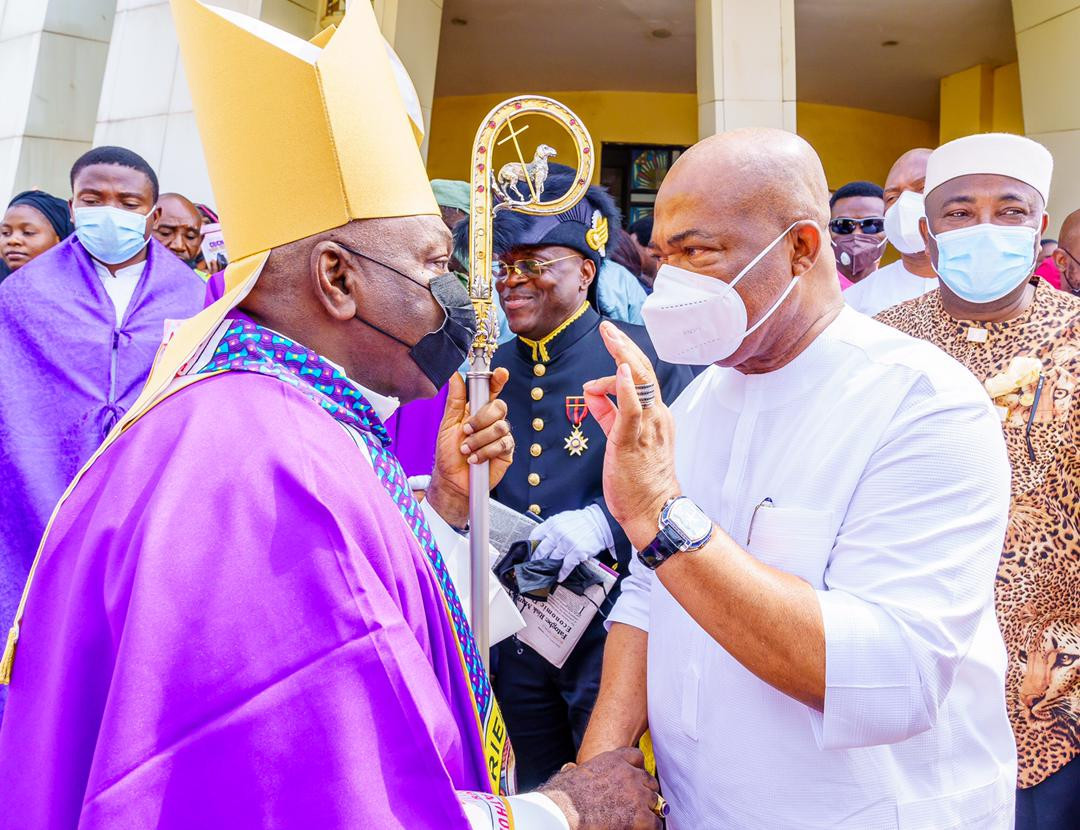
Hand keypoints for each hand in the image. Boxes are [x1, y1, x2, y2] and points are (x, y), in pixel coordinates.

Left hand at [427, 368, 513, 527]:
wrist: (452, 480)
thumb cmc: (448, 453)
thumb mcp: (448, 424)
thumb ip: (455, 400)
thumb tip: (454, 375)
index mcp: (478, 410)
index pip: (492, 390)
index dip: (498, 380)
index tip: (500, 373)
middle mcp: (492, 421)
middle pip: (499, 407)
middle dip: (481, 419)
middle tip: (466, 431)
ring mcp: (501, 436)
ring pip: (501, 427)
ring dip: (479, 440)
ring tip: (467, 450)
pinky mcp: (506, 452)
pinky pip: (503, 444)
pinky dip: (486, 452)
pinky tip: (475, 459)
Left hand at [529, 504, 613, 580]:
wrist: (599, 523)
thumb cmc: (581, 521)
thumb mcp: (562, 518)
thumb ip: (550, 528)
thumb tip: (539, 540)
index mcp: (552, 523)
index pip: (535, 536)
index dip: (530, 547)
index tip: (528, 553)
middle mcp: (558, 533)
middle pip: (541, 551)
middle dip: (536, 560)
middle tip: (533, 567)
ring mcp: (567, 543)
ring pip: (552, 560)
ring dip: (548, 568)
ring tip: (545, 573)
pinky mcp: (577, 552)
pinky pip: (565, 566)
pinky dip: (561, 573)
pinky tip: (559, 577)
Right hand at [539, 747, 661, 829]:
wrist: (565, 811)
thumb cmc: (564, 795)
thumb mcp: (571, 773)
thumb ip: (578, 769)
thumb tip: (569, 769)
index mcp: (613, 760)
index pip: (636, 757)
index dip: (637, 768)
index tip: (635, 778)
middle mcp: (629, 773)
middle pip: (649, 780)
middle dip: (644, 791)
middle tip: (637, 803)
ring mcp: (637, 794)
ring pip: (655, 801)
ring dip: (648, 809)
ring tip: (640, 818)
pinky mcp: (640, 816)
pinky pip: (656, 823)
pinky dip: (651, 827)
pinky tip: (642, 829)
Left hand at [583, 322, 679, 549]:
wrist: (653, 511)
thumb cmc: (639, 480)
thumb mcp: (619, 438)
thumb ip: (607, 413)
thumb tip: (590, 391)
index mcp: (655, 416)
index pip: (640, 379)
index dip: (621, 360)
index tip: (607, 347)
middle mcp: (656, 417)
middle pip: (642, 372)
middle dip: (624, 347)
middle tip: (608, 328)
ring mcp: (648, 428)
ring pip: (641, 383)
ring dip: (624, 357)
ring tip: (610, 337)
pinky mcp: (635, 441)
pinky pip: (633, 410)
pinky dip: (625, 388)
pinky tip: (618, 370)